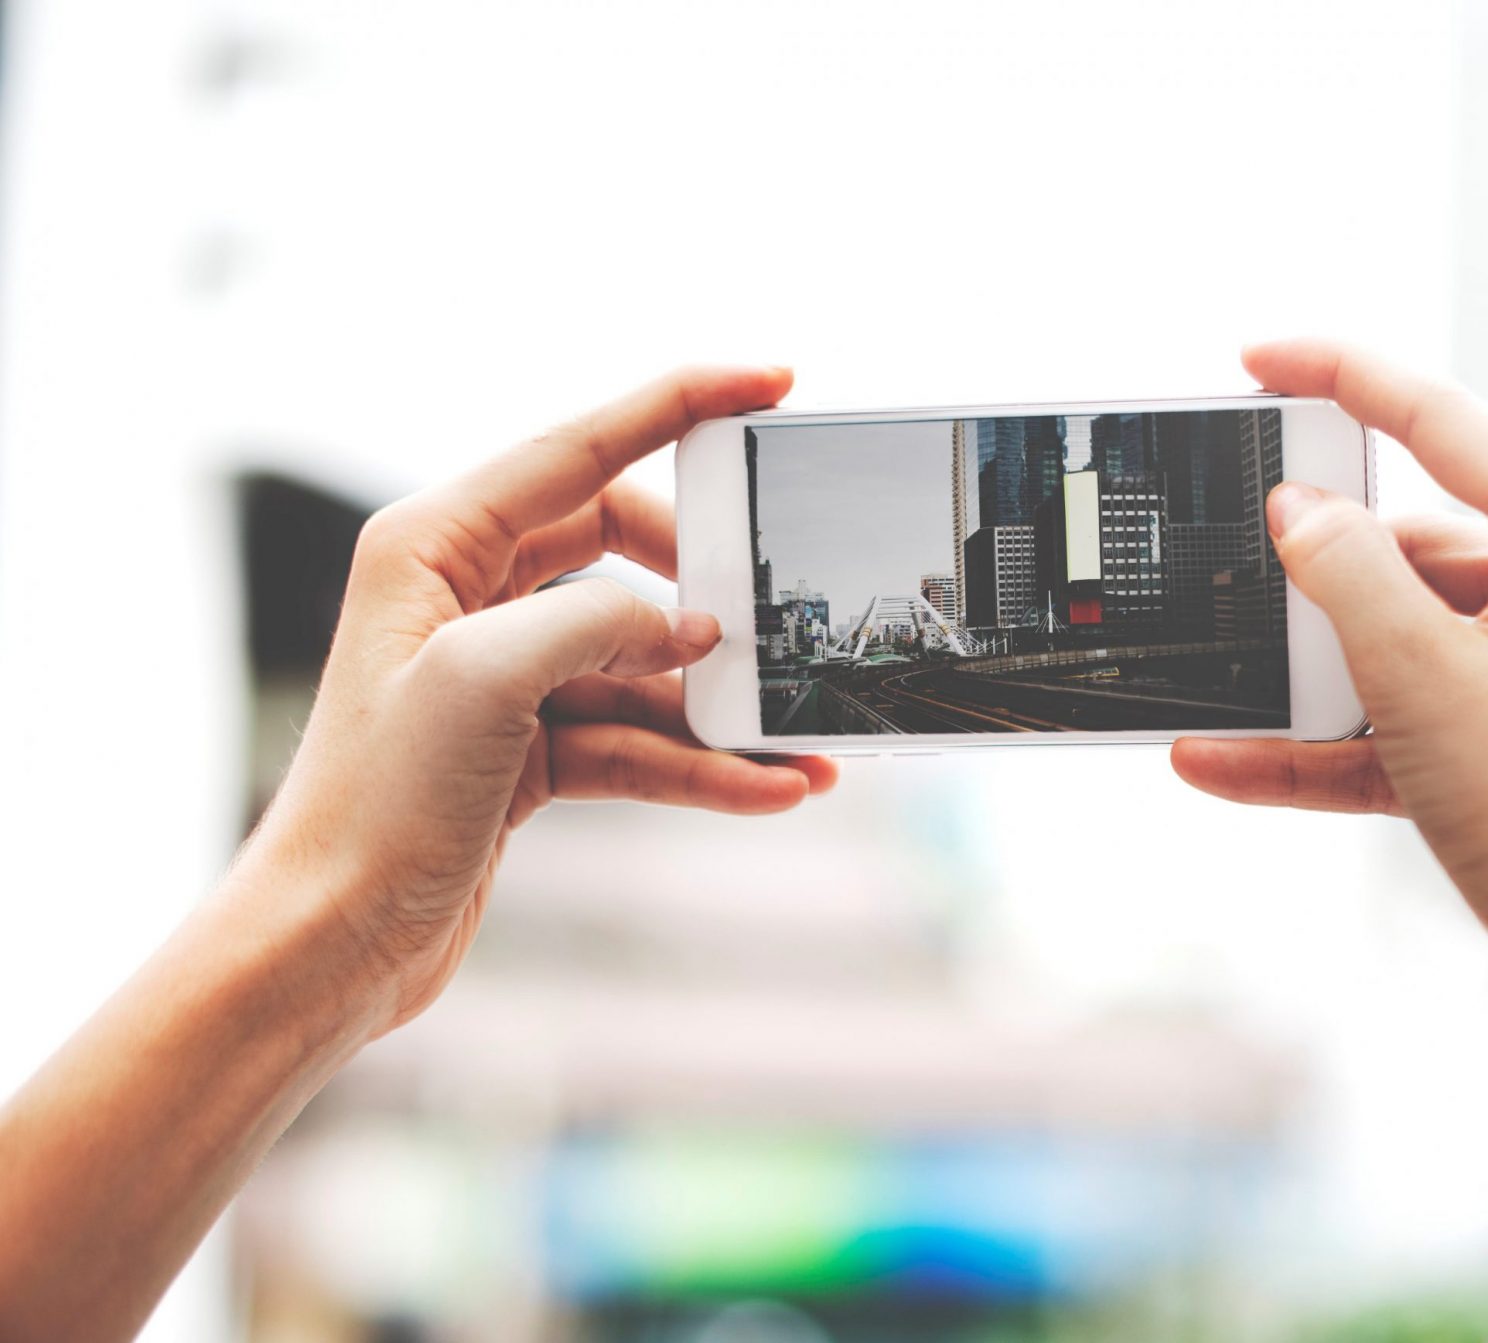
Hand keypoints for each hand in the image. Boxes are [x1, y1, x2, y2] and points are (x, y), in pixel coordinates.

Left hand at [237, 365, 836, 1034]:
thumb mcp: (487, 685)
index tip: (775, 382)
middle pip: (623, 552)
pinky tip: (768, 789)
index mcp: (435, 542)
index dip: (683, 404)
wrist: (332, 942)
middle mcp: (468, 595)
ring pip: (640, 661)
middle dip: (702, 587)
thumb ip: (602, 625)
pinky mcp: (528, 748)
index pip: (582, 447)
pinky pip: (635, 734)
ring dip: (717, 705)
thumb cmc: (376, 804)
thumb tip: (696, 627)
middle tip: (770, 610)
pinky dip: (697, 762)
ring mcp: (503, 674)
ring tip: (801, 741)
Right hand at [1173, 340, 1487, 1052]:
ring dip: (1310, 677)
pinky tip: (1226, 761)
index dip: (1340, 376)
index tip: (1257, 358)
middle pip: (1416, 545)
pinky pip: (1414, 714)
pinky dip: (1334, 738)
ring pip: (1406, 639)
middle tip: (1232, 584)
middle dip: (1316, 581)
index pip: (1443, 419)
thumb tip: (1299, 511)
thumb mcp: (1416, 669)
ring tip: (1215, 703)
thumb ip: (1342, 569)